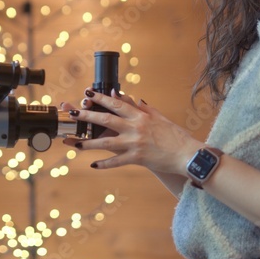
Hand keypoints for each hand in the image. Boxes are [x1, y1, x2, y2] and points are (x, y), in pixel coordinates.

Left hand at [61, 89, 203, 175]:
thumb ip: (143, 108)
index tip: (88, 93)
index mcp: (140, 116)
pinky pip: (117, 162)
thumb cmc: (174, 135)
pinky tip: (93, 165)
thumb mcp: (159, 117)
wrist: (187, 154)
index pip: (116, 104)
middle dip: (87, 116)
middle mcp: (135, 128)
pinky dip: (105, 164)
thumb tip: (132, 98)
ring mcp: (135, 143)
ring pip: (106, 143)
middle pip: (106, 120)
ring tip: (76, 144)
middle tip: (72, 113)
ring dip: (89, 143)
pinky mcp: (137, 159)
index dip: (101, 98)